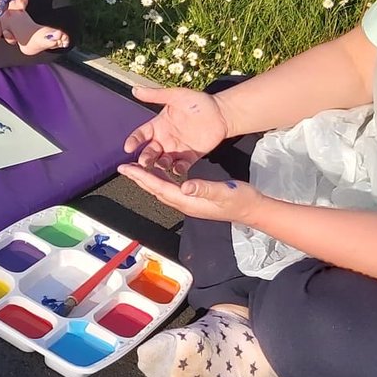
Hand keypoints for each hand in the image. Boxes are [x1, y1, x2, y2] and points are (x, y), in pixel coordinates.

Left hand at [117, 163, 262, 223]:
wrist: (252, 209)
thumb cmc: (240, 199)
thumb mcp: (223, 192)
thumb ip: (204, 189)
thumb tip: (185, 186)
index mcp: (188, 201)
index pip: (159, 187)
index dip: (141, 177)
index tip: (126, 168)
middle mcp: (185, 203)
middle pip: (156, 190)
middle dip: (139, 178)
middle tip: (124, 167)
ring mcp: (189, 203)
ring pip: (162, 190)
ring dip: (148, 179)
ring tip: (137, 168)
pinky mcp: (195, 200)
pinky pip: (171, 190)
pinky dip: (161, 180)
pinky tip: (161, 173)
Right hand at [123, 85, 229, 173]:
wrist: (221, 112)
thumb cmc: (197, 102)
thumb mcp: (175, 96)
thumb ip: (155, 95)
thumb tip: (135, 89)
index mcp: (158, 125)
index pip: (141, 135)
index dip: (134, 141)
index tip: (128, 147)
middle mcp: (165, 139)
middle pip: (150, 152)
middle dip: (145, 158)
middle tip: (143, 162)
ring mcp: (176, 149)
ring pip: (163, 161)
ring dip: (160, 164)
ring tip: (161, 163)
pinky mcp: (190, 157)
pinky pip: (181, 166)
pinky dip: (178, 169)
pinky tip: (177, 168)